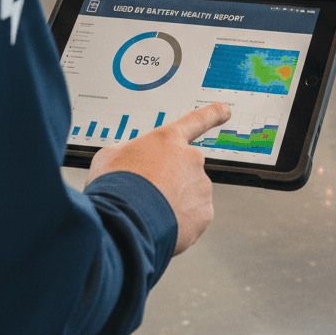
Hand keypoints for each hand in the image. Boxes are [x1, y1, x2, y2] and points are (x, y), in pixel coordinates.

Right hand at [86, 103, 229, 254]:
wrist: (123, 222)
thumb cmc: (114, 187)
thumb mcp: (110, 156)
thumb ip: (131, 152)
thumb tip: (132, 160)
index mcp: (168, 139)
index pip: (196, 120)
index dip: (212, 114)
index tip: (225, 110)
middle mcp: (191, 158)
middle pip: (185, 169)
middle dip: (172, 181)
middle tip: (148, 194)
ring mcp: (200, 186)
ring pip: (190, 195)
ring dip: (175, 202)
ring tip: (150, 211)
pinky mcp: (204, 213)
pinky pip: (194, 217)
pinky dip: (181, 223)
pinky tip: (161, 224)